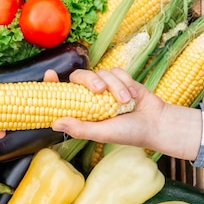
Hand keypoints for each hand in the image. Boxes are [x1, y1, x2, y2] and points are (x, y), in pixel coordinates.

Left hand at [50, 68, 201, 160]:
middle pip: (80, 76)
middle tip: (100, 90)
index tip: (48, 74)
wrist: (155, 123)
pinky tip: (133, 96)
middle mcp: (91, 97)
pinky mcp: (120, 79)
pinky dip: (125, 82)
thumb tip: (53, 123)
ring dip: (115, 86)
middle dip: (90, 80)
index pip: (62, 93)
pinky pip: (116, 71)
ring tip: (127, 102)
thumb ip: (79, 128)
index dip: (52, 83)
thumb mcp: (101, 133)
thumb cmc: (127, 133)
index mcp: (82, 109)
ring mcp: (106, 87)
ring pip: (101, 73)